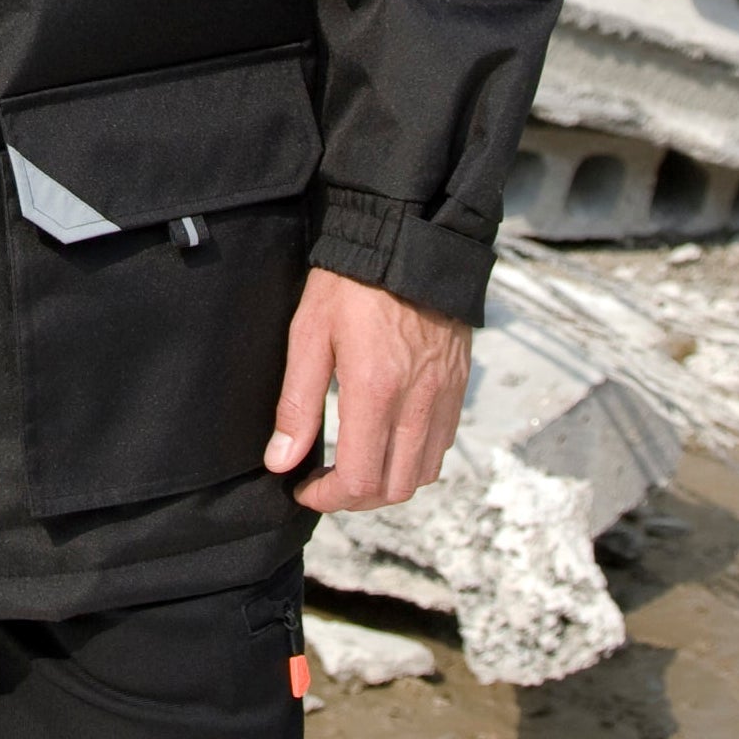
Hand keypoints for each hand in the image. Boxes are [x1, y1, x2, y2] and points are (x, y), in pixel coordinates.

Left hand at [263, 266, 469, 510]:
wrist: (406, 240)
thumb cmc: (351, 282)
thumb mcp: (309, 333)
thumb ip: (297, 403)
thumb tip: (281, 461)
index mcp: (375, 390)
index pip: (358, 480)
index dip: (326, 497)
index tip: (302, 488)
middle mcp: (417, 402)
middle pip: (394, 489)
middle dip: (355, 499)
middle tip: (325, 484)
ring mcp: (443, 395)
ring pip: (423, 473)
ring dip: (388, 484)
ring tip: (356, 466)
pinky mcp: (457, 385)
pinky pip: (442, 444)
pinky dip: (415, 460)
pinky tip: (388, 442)